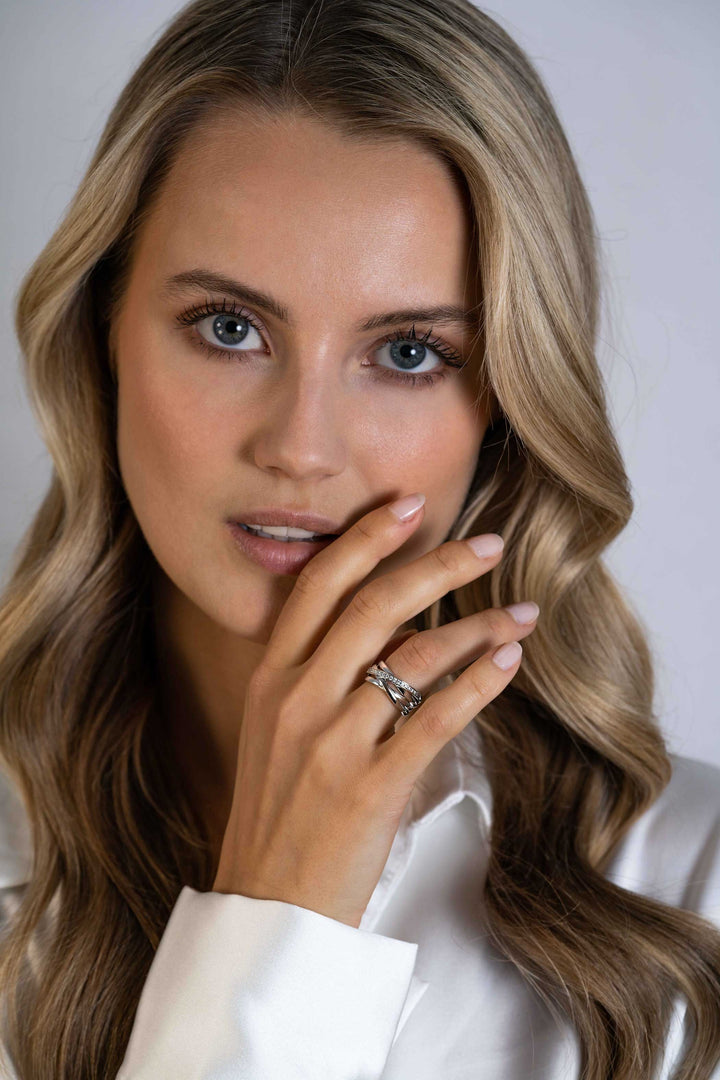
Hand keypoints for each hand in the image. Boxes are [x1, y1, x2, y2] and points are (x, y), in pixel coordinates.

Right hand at [211, 495, 538, 927]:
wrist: (268, 905)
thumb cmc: (278, 813)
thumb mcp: (276, 731)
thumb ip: (317, 673)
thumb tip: (388, 625)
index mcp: (271, 678)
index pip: (319, 585)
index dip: (367, 538)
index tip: (409, 503)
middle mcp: (298, 699)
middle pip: (375, 605)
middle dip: (438, 564)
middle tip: (488, 543)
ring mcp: (332, 743)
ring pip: (414, 657)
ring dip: (477, 626)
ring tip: (521, 611)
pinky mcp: (370, 788)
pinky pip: (437, 718)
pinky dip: (480, 682)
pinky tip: (510, 660)